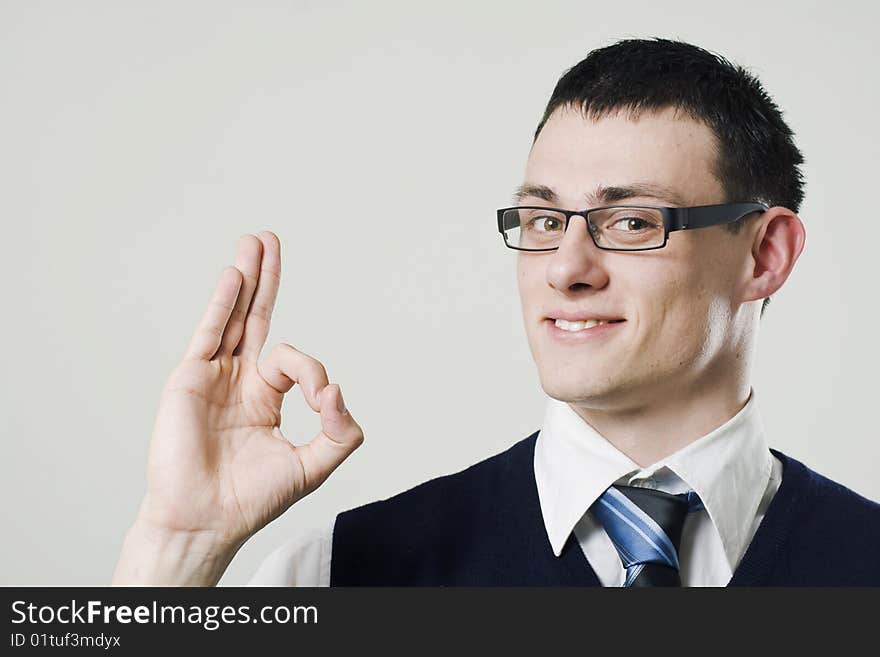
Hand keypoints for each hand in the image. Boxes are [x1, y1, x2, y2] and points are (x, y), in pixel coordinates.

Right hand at [113, 231, 363, 583]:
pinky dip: (223, 303)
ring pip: (231, 317)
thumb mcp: (313, 466)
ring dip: (246, 278)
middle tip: (271, 242)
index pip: (295, 361)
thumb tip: (339, 391)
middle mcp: (238, 381)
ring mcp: (213, 376)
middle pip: (255, 318)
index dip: (316, 373)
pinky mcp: (190, 378)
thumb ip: (340, 432)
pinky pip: (210, 333)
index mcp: (265, 398)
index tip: (324, 400)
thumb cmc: (251, 500)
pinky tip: (236, 274)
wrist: (205, 520)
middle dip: (266, 280)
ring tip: (254, 242)